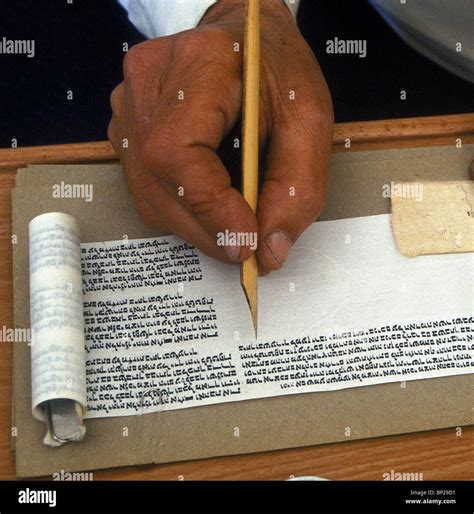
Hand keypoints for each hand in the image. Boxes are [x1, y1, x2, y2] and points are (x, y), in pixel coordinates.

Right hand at [108, 0, 333, 273]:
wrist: (245, 39)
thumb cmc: (277, 71)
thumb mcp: (309, 121)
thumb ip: (297, 188)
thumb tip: (270, 251)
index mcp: (198, 65)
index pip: (176, 153)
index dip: (209, 208)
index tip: (246, 240)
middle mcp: (149, 83)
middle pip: (160, 183)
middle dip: (208, 230)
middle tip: (247, 247)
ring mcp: (130, 105)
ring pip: (150, 196)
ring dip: (196, 224)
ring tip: (232, 221)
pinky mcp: (128, 127)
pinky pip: (147, 189)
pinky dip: (183, 209)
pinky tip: (210, 198)